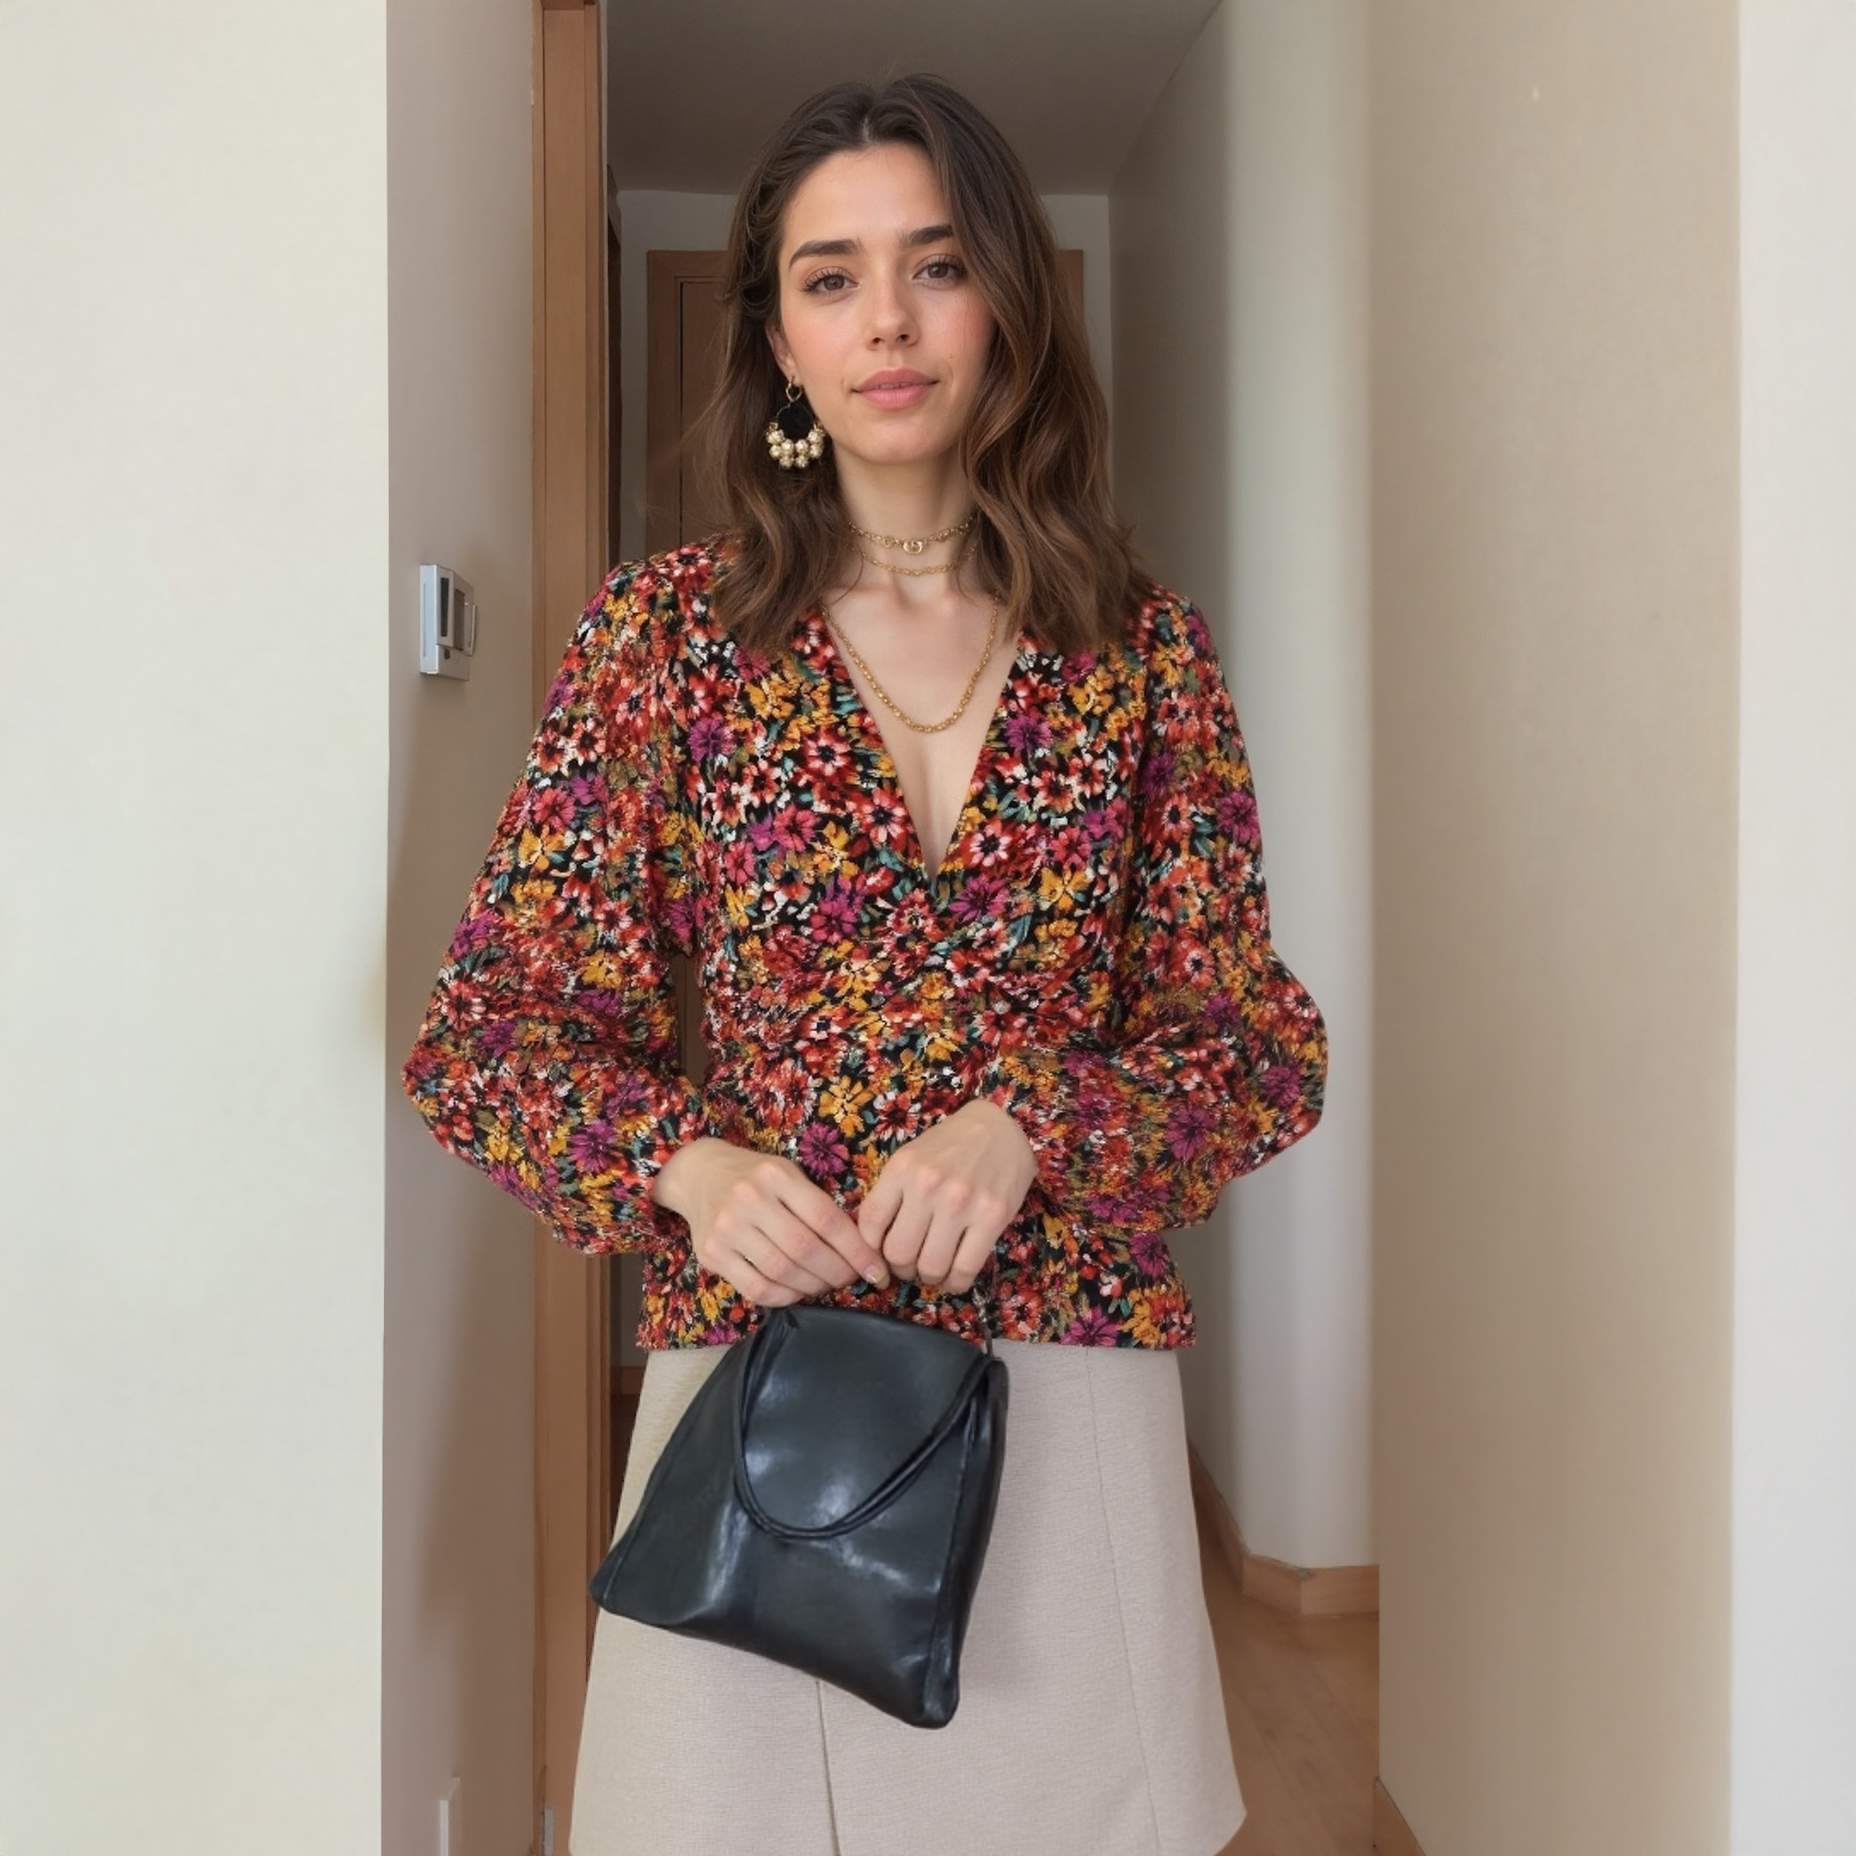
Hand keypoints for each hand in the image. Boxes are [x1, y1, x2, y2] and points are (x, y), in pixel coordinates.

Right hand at [651, 1138, 890, 1306]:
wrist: (699, 1175)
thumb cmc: (756, 1177)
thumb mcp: (788, 1174)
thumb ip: (817, 1205)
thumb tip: (861, 1248)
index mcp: (777, 1175)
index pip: (826, 1220)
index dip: (857, 1250)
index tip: (876, 1269)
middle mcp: (750, 1199)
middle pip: (806, 1249)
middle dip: (838, 1272)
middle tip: (851, 1280)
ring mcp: (727, 1228)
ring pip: (782, 1272)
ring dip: (814, 1286)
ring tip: (827, 1285)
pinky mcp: (711, 1254)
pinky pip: (756, 1288)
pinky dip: (785, 1297)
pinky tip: (798, 1291)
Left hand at [858, 1100, 1037, 1295]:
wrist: (1000, 1127)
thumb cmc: (950, 1146)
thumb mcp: (910, 1158)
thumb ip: (891, 1196)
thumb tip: (873, 1246)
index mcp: (901, 1169)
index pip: (870, 1225)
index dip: (870, 1251)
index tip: (881, 1258)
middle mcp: (928, 1185)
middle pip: (898, 1253)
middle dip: (901, 1269)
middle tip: (910, 1265)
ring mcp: (961, 1202)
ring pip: (931, 1267)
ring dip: (929, 1277)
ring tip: (933, 1269)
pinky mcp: (992, 1217)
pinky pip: (965, 1269)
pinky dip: (956, 1283)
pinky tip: (954, 1277)